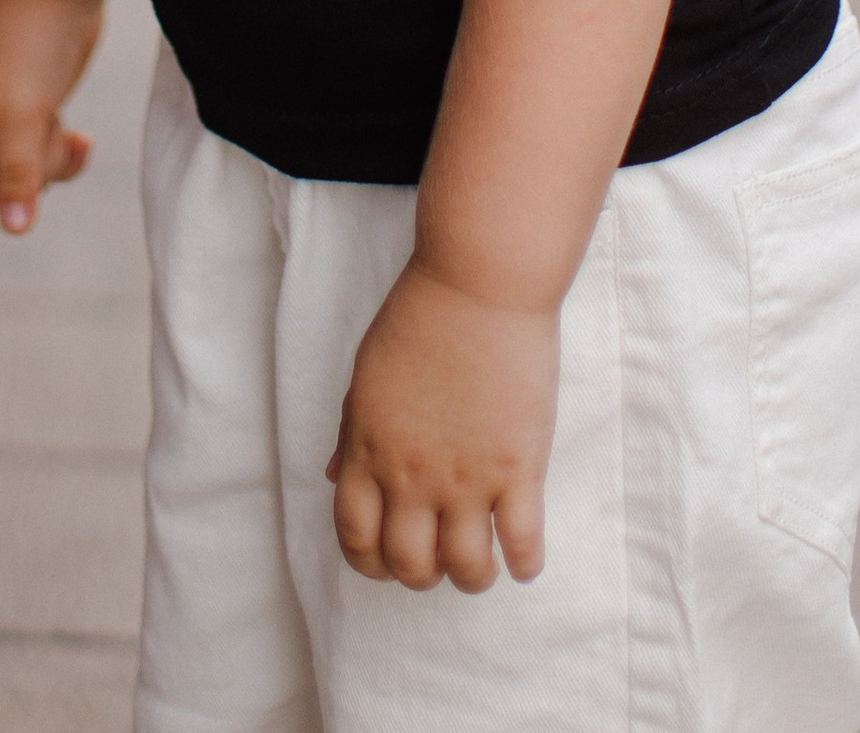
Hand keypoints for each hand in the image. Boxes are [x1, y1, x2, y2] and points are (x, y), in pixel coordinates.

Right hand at [0, 0, 103, 232]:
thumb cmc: (32, 42)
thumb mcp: (24, 114)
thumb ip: (18, 174)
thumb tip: (16, 229)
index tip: (7, 145)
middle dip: (26, 169)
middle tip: (42, 128)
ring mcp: (0, 118)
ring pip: (22, 178)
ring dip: (49, 161)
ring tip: (60, 124)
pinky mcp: (31, 113)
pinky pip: (43, 159)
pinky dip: (63, 154)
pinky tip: (83, 139)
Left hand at [325, 260, 557, 592]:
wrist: (477, 282)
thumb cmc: (419, 315)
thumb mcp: (366, 374)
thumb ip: (351, 432)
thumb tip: (335, 476)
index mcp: (369, 448)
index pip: (356, 537)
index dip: (370, 562)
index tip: (388, 558)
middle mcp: (412, 473)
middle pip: (409, 564)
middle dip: (421, 574)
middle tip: (437, 557)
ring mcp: (467, 476)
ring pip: (466, 569)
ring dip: (472, 576)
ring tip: (481, 559)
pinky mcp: (519, 468)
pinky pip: (522, 545)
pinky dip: (523, 564)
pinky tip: (522, 554)